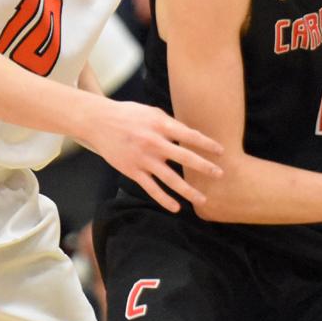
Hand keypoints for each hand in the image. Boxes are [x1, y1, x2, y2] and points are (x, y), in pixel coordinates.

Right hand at [81, 99, 223, 212]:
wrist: (99, 122)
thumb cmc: (129, 115)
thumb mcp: (152, 112)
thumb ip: (171, 124)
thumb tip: (191, 134)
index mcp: (160, 125)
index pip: (189, 135)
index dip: (207, 144)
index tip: (221, 151)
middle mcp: (154, 142)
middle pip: (184, 157)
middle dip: (204, 167)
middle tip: (220, 174)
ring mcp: (143, 159)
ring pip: (170, 179)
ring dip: (188, 191)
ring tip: (203, 200)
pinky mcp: (133, 171)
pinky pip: (151, 189)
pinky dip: (164, 199)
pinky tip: (176, 208)